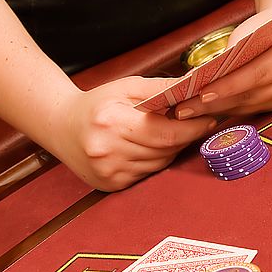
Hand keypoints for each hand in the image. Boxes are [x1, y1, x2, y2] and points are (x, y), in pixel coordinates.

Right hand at [52, 76, 215, 190]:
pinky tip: (147, 147)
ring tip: (166, 133)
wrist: (60, 126)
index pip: (165, 134)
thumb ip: (161, 88)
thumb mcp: (127, 87)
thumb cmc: (97, 103)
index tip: (210, 120)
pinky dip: (154, 161)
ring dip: (169, 150)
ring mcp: (108, 172)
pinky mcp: (111, 185)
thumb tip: (195, 87)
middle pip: (164, 151)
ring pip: (159, 165)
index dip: (192, 129)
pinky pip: (147, 174)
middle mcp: (108, 151)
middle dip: (184, 137)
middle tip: (195, 123)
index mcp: (111, 122)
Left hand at [174, 12, 271, 119]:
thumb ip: (231, 56)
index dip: (227, 87)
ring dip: (221, 110)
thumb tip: (201, 79)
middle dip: (216, 104)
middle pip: (250, 96)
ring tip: (193, 111)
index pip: (253, 75)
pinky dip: (233, 109)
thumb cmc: (265, 28)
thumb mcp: (247, 33)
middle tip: (187, 109)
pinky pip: (255, 109)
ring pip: (251, 107)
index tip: (202, 95)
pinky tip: (213, 109)